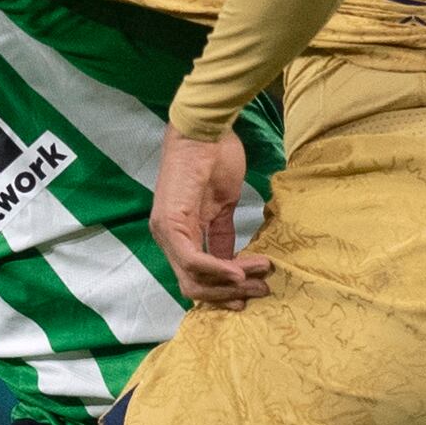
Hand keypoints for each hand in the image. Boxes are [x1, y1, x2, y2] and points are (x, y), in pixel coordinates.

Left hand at [150, 125, 271, 308]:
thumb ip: (223, 236)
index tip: (251, 293)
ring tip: (258, 276)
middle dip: (229, 294)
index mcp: (179, 234)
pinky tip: (240, 270)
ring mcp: (165, 231)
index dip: (223, 292)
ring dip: (229, 284)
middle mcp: (167, 238)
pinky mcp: (170, 222)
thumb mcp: (223, 205)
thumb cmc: (215, 159)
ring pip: (192, 279)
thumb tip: (233, 265)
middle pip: (193, 286)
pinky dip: (218, 269)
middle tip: (260, 291)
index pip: (195, 278)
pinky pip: (192, 259)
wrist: (207, 130)